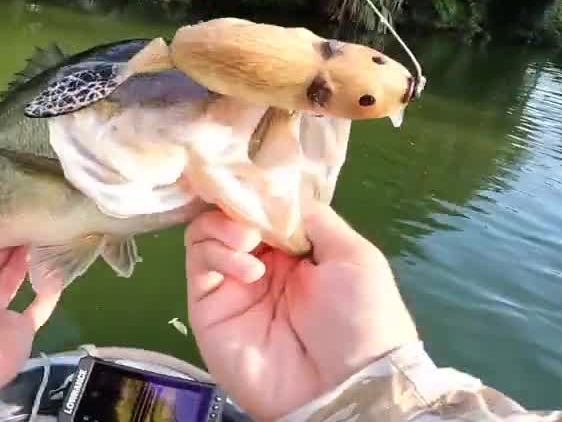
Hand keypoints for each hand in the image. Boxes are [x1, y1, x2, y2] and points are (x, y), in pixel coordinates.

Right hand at [185, 203, 417, 421]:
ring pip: (205, 233)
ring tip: (249, 240)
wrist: (346, 385)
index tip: (257, 177)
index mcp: (296, 250)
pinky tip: (249, 267)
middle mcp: (261, 263)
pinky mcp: (209, 308)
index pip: (262, 207)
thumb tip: (276, 192)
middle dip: (237, 203)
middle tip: (251, 211)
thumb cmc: (362, 317)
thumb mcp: (355, 256)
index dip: (258, 190)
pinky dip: (219, 253)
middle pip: (229, 215)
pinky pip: (199, 264)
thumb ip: (314, 218)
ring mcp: (232, 286)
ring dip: (225, 226)